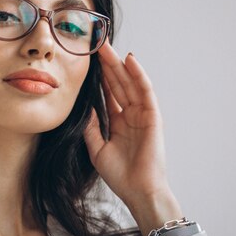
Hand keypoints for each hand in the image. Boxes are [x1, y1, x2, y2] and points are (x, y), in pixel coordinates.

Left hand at [83, 43, 182, 235]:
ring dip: (119, 64)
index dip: (98, 76)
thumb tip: (83, 106)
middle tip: (96, 44)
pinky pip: (145, 92)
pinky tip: (129, 61)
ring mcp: (143, 114)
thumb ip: (91, 126)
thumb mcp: (96, 148)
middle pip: (117, 83)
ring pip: (129, 83)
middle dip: (107, 64)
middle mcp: (131, 115)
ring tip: (107, 46)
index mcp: (118, 122)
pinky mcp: (153, 117)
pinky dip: (138, 75)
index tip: (87, 60)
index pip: (108, 93)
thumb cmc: (119, 175)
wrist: (138, 191)